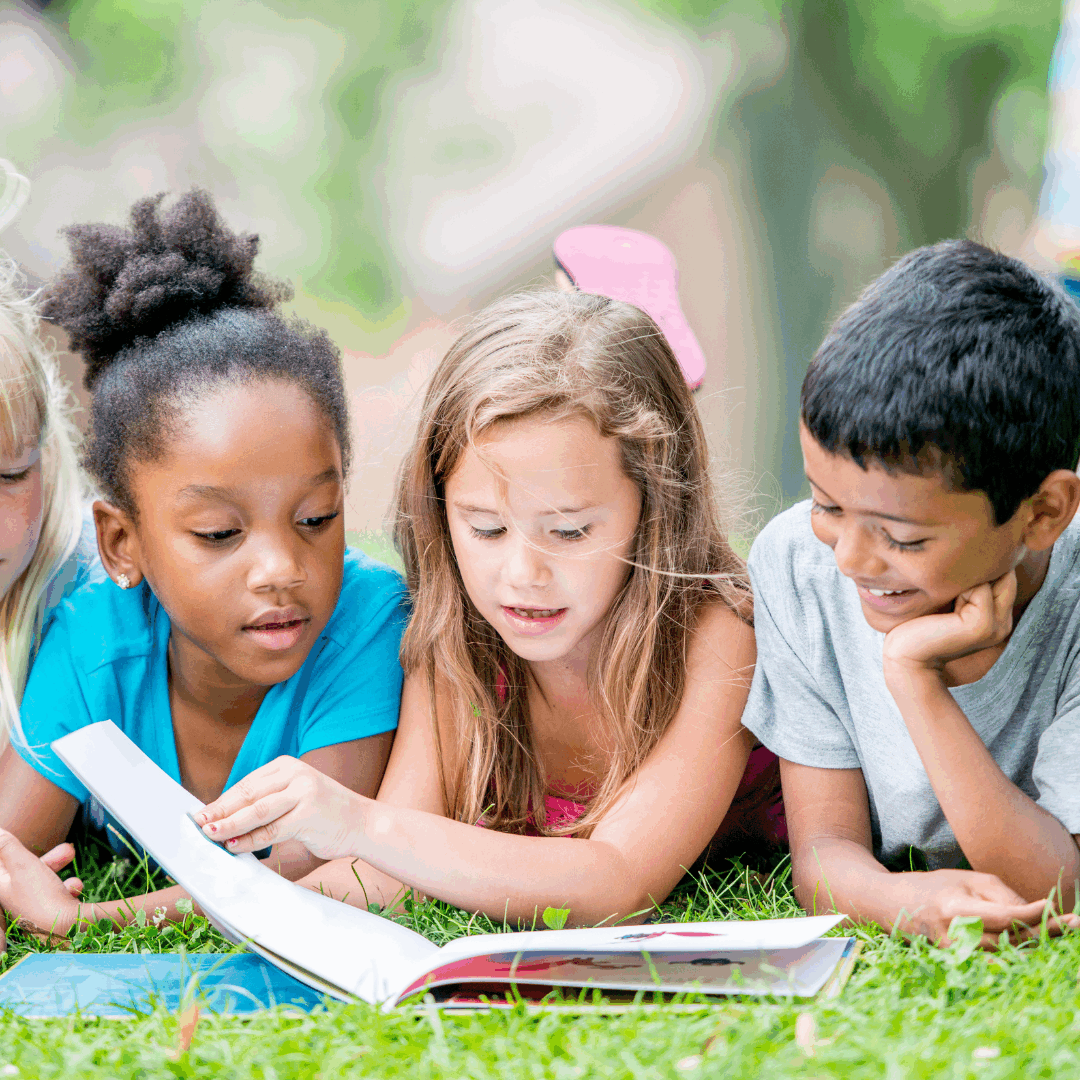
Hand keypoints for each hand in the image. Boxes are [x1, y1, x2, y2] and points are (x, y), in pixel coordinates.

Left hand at [0, 830, 83, 953]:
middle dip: (50, 859)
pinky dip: (67, 891)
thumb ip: (7, 846)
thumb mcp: (22, 865)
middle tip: (69, 850)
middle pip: (26, 872)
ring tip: (76, 873)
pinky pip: (55, 898)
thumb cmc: (40, 899)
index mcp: (1, 888)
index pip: (3, 863)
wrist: (66, 932)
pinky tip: (76, 889)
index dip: (11, 850)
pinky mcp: (46, 919)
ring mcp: (28, 911)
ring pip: (44, 883)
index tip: (21, 845)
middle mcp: (12, 900)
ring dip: (60, 874)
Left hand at [194, 756, 366, 860]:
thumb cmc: (324, 813)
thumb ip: (267, 801)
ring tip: (210, 834)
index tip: (202, 814)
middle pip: (248, 794)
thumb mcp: (295, 796)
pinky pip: (272, 830)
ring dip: (229, 825)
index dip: (222, 800)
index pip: (247, 783)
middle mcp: (295, 774)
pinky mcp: (308, 814)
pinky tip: (235, 846)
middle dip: (220, 811)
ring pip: (257, 811)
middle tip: (198, 824)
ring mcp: (303, 793)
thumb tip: (225, 816)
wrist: (362, 823)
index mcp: (288, 765)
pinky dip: (250, 840)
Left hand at [882, 571, 1015, 678]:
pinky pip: (981, 587)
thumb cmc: (918, 622)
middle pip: (1004, 572)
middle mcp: (1004, 622)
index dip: (978, 564)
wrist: (904, 654)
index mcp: (998, 616)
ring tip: (941, 592)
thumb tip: (975, 546)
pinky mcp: (982, 626)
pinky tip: (940, 599)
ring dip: (965, 576)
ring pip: (994, 576)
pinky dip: (958, 585)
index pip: (1004, 573)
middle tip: (943, 579)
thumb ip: (968, 581)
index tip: (950, 570)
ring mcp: (997, 626)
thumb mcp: (948, 597)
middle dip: (976, 567)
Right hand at [893, 868, 1077, 947]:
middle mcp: (955, 935)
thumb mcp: (965, 878)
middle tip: (1073, 923)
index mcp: (955, 907)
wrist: (889, 904)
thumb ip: (1000, 895)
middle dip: (1044, 930)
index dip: (1031, 913)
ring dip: (1034, 943)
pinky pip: (993, 958)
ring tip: (1062, 929)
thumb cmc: (931, 886)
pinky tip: (1033, 942)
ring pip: (1006, 952)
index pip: (1002, 915)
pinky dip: (1015, 951)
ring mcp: (955, 953)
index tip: (1054, 906)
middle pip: (1010, 938)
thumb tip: (1034, 913)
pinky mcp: (956, 962)